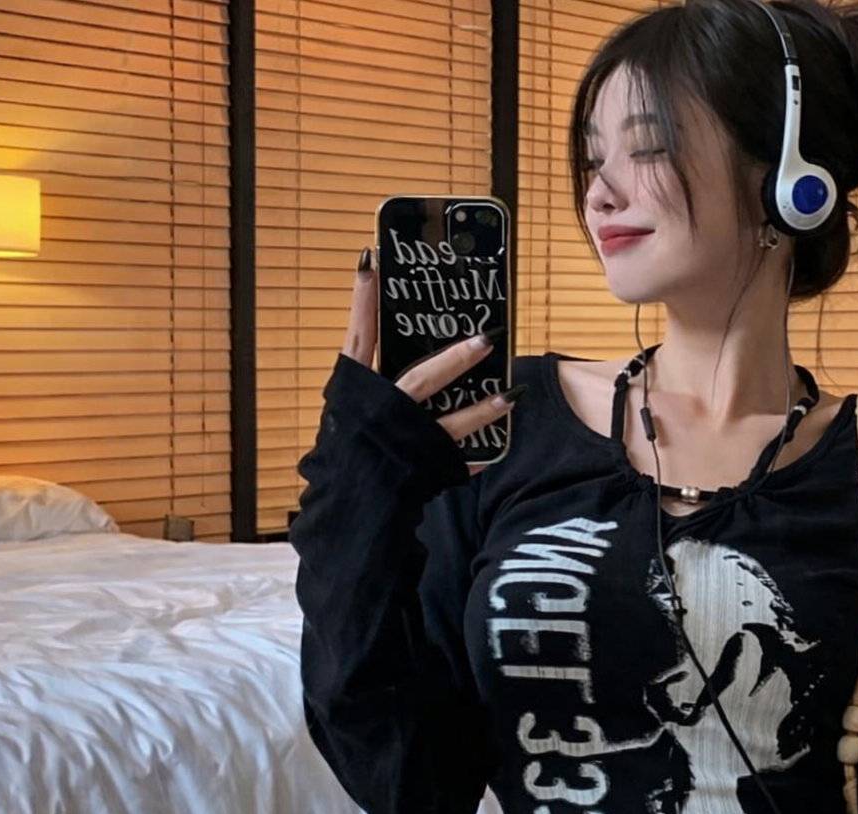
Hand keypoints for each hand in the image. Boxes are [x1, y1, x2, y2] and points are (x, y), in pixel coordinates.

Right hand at [340, 247, 523, 475]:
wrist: (346, 506)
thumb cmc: (346, 451)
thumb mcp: (350, 409)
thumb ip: (372, 382)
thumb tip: (400, 354)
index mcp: (354, 392)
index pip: (359, 338)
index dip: (362, 301)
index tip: (370, 262)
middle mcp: (379, 413)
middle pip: (421, 379)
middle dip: (456, 359)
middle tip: (489, 336)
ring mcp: (404, 441)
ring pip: (450, 422)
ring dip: (483, 408)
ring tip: (512, 393)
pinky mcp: (423, 467)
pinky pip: (459, 457)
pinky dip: (481, 452)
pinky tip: (503, 444)